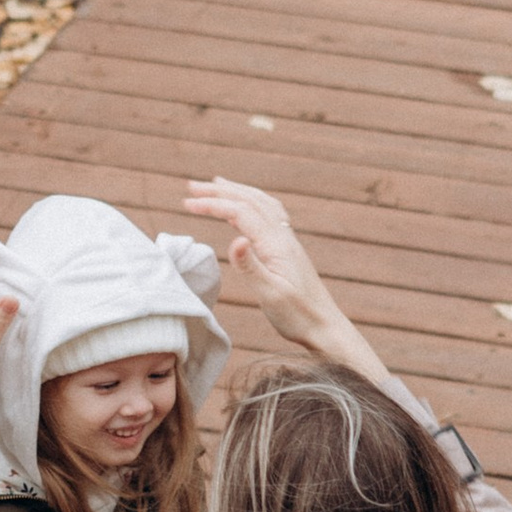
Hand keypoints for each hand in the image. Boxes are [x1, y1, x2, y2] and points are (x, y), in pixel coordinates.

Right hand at [180, 177, 387, 383]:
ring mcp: (287, 241)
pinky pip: (269, 214)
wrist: (325, 327)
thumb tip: (235, 239)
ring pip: (261, 204)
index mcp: (276, 244)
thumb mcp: (270, 294)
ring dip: (237, 191)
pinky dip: (253, 202)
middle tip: (192, 186)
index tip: (186, 203)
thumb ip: (251, 266)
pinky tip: (246, 208)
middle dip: (220, 190)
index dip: (212, 204)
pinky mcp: (288, 249)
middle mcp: (283, 236)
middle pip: (250, 201)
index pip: (240, 213)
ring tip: (217, 184)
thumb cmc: (297, 315)